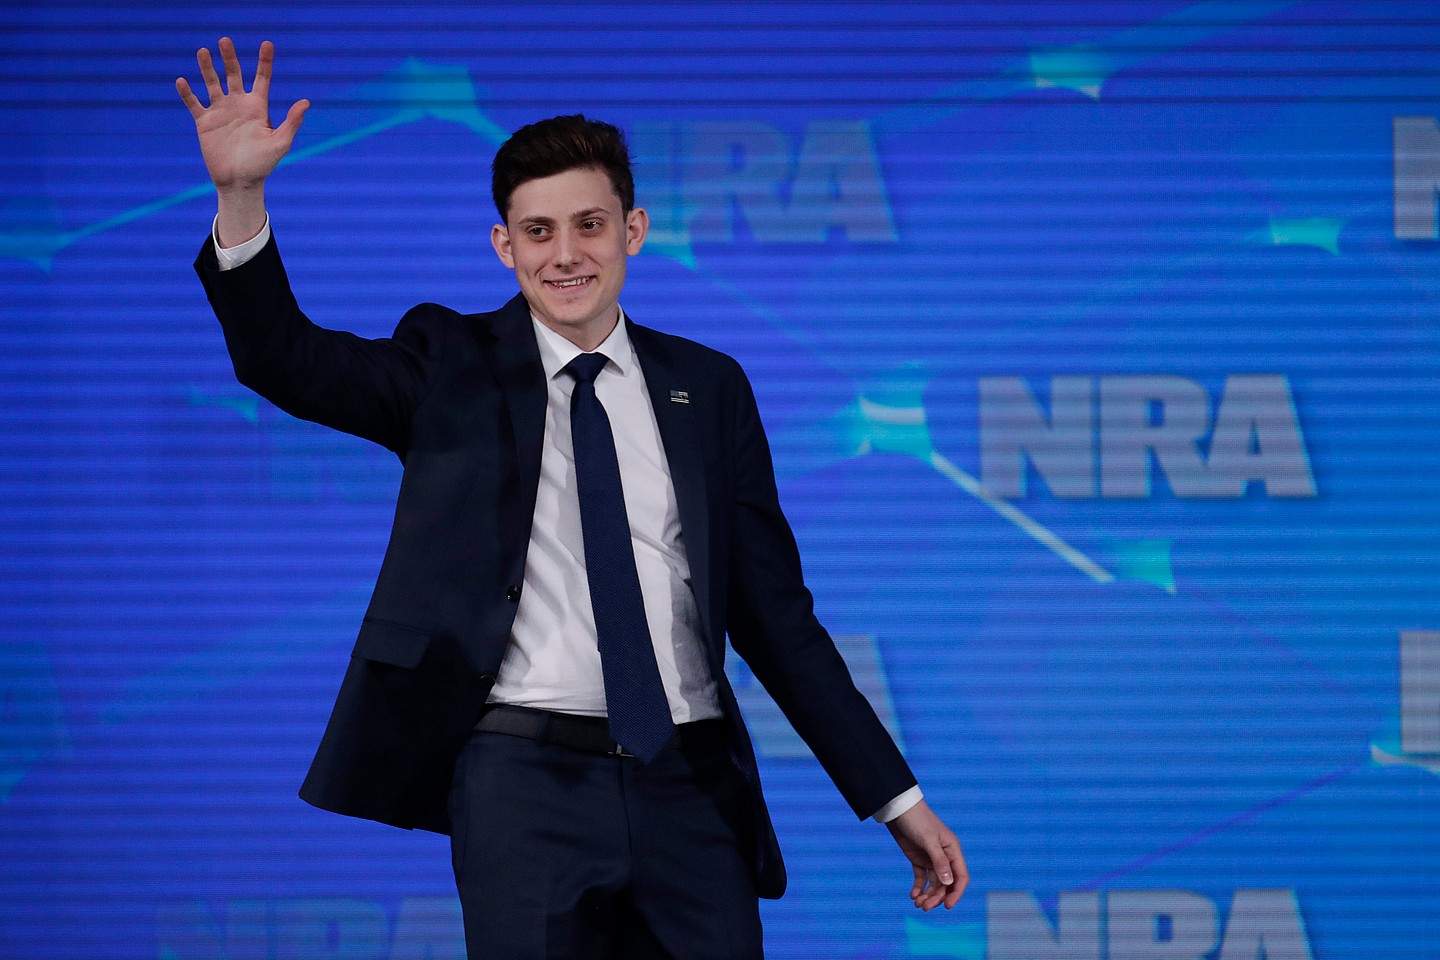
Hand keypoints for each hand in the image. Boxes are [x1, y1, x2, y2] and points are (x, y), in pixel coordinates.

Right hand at [176, 38, 308, 194]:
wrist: (239, 182)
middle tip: (225, 40)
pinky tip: (182, 81)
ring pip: (212, 83)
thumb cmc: (263, 165)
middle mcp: (238, 105)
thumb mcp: (280, 143)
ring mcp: (221, 112)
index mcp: (258, 107)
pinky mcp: (205, 123)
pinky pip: (194, 104)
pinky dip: (187, 93)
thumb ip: (292, 122)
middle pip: (234, 74)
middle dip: (230, 58)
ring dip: (207, 68)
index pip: (262, 78)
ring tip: (202, 51)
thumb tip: (306, 102)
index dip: (265, 61)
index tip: (267, 43)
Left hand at [885, 799, 967, 910]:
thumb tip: (949, 883)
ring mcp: (931, 859)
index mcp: (953, 850)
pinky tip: (913, 895)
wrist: (898, 809)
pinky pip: (922, 878)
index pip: (961, 877)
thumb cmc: (917, 820)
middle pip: (946, 884)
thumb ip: (939, 861)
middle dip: (937, 897)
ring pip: (934, 883)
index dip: (956, 893)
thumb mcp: (928, 840)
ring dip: (928, 895)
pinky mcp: (919, 859)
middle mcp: (945, 857)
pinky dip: (918, 888)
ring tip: (917, 904)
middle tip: (924, 907)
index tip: (946, 906)